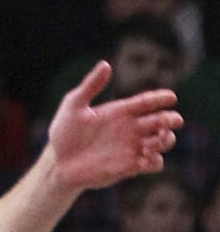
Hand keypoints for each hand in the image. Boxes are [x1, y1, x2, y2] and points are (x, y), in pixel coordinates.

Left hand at [47, 61, 181, 190]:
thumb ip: (91, 85)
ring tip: (161, 137)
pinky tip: (150, 156)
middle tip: (173, 120)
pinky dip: (157, 160)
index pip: (145, 102)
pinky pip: (153, 164)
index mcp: (118, 111)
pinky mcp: (129, 167)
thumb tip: (106, 64)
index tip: (171, 96)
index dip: (159, 98)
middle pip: (159, 122)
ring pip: (160, 143)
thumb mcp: (74, 104)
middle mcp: (128, 129)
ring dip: (167, 140)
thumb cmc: (64, 131)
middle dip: (170, 120)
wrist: (58, 161)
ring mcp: (131, 148)